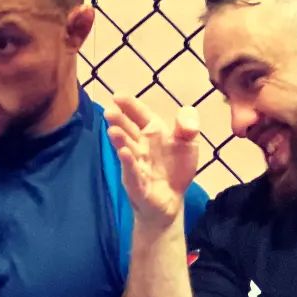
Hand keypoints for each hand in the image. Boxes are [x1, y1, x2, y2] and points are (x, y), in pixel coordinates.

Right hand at [105, 95, 199, 229]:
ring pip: (126, 149)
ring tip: (112, 131)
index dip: (130, 105)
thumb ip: (187, 127)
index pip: (140, 115)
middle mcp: (140, 145)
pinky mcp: (137, 183)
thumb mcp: (188, 145)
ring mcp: (136, 164)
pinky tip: (124, 154)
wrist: (170, 201)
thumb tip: (187, 111)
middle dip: (119, 121)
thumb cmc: (175, 169)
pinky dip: (128, 163)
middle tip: (109, 112)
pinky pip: (132, 171)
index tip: (118, 96)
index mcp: (152, 132)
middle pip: (128, 130)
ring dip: (119, 141)